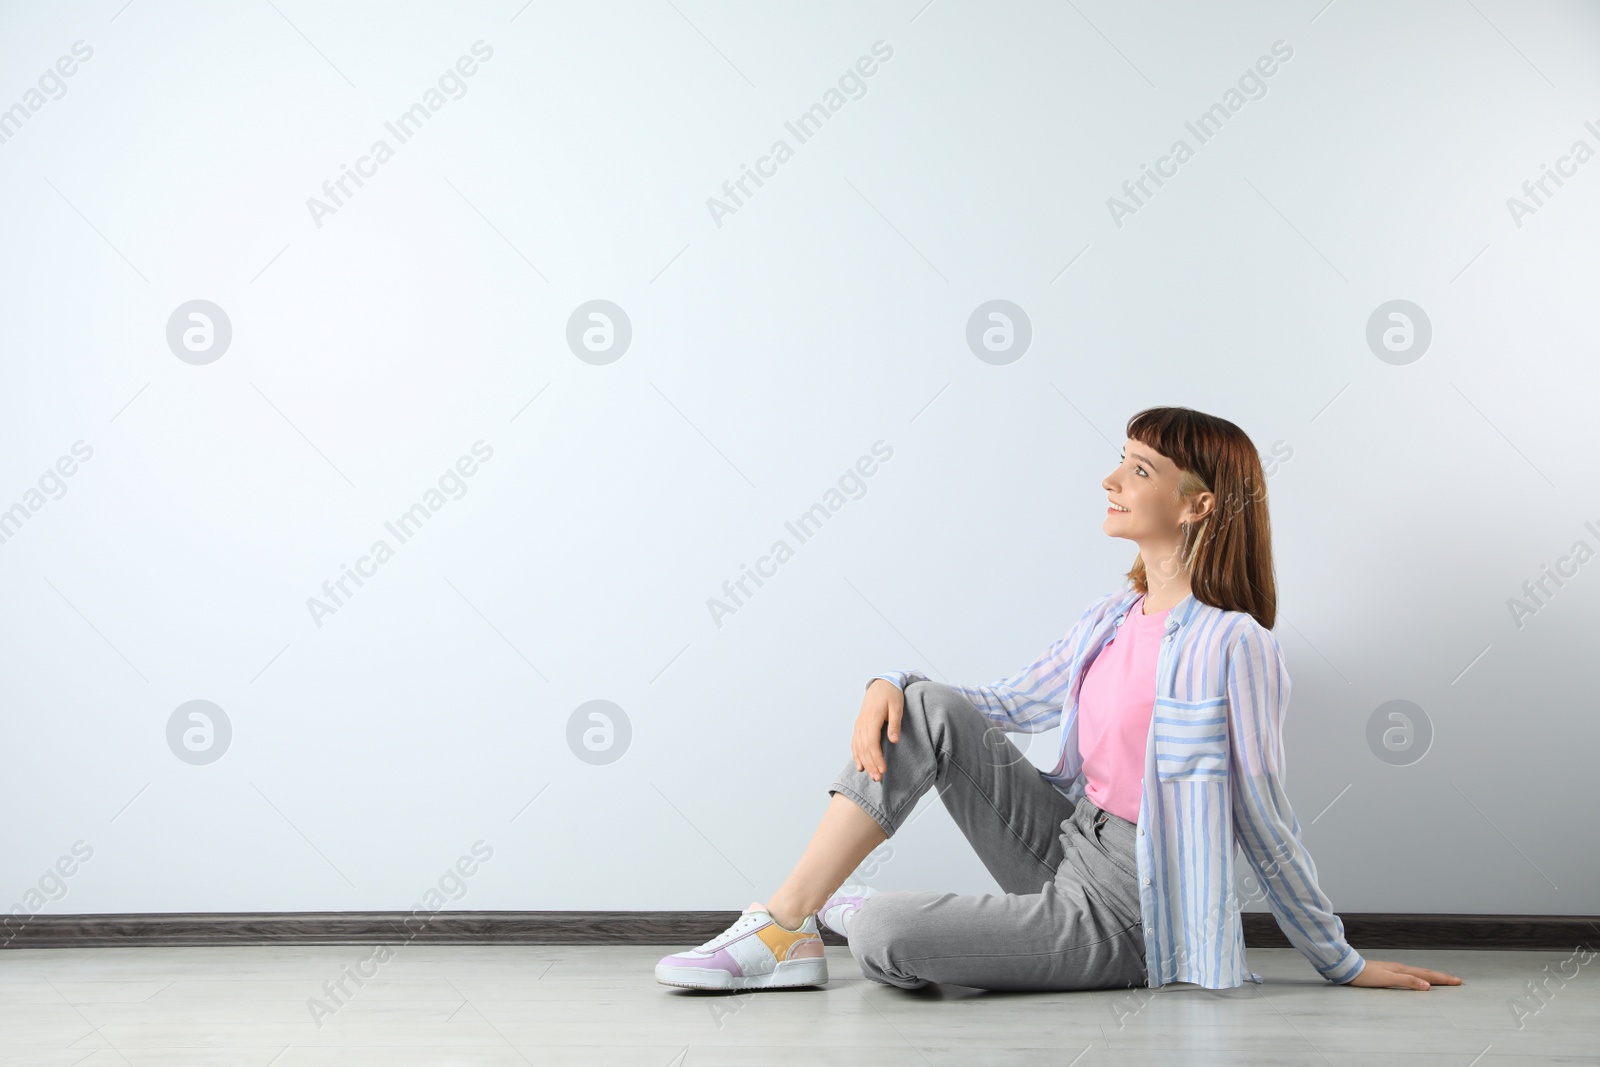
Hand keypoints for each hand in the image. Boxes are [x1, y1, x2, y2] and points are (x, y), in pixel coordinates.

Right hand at [852, 680, 903, 781]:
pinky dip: (857, 755)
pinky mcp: (859, 725)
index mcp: (872, 718)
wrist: (881, 683)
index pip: (872, 743)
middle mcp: (862, 723)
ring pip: (859, 747)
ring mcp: (859, 725)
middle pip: (864, 748)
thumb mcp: (897, 706)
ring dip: (865, 763)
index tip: (883, 770)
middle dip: (871, 765)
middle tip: (878, 779)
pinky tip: (860, 766)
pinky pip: (855, 743)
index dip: (876, 758)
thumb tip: (894, 741)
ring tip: (872, 776)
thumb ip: (895, 724)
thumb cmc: (891, 694)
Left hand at [1345, 958, 1462, 989]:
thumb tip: (1427, 986)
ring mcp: (1394, 969)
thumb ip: (1407, 981)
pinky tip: (1418, 980)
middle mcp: (1401, 968)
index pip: (1427, 976)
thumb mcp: (1388, 980)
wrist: (1348, 969)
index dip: (1443, 979)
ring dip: (1432, 977)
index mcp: (1403, 970)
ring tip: (1442, 980)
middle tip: (1456, 981)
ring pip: (1418, 973)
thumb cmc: (1366, 976)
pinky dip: (1420, 977)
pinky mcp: (1388, 972)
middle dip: (1441, 977)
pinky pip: (1410, 975)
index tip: (1458, 981)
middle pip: (1425, 973)